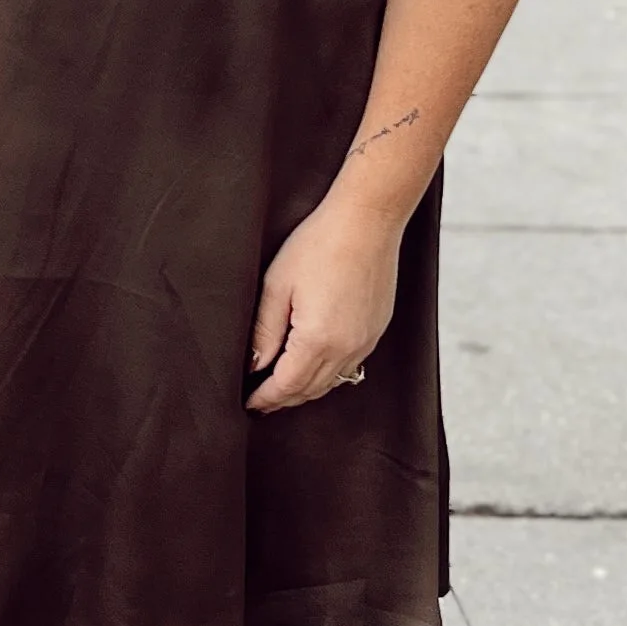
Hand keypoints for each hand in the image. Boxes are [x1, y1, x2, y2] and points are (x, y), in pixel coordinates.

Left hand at [247, 194, 398, 412]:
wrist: (367, 221)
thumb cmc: (319, 244)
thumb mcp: (277, 286)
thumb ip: (264, 332)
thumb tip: (255, 366)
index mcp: (317, 339)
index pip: (286, 385)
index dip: (266, 398)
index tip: (250, 404)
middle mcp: (346, 347)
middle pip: (310, 389)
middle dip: (283, 399)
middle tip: (262, 402)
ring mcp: (366, 340)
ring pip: (332, 382)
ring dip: (306, 390)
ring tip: (283, 390)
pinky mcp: (376, 330)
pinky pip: (350, 366)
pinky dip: (328, 375)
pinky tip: (313, 368)